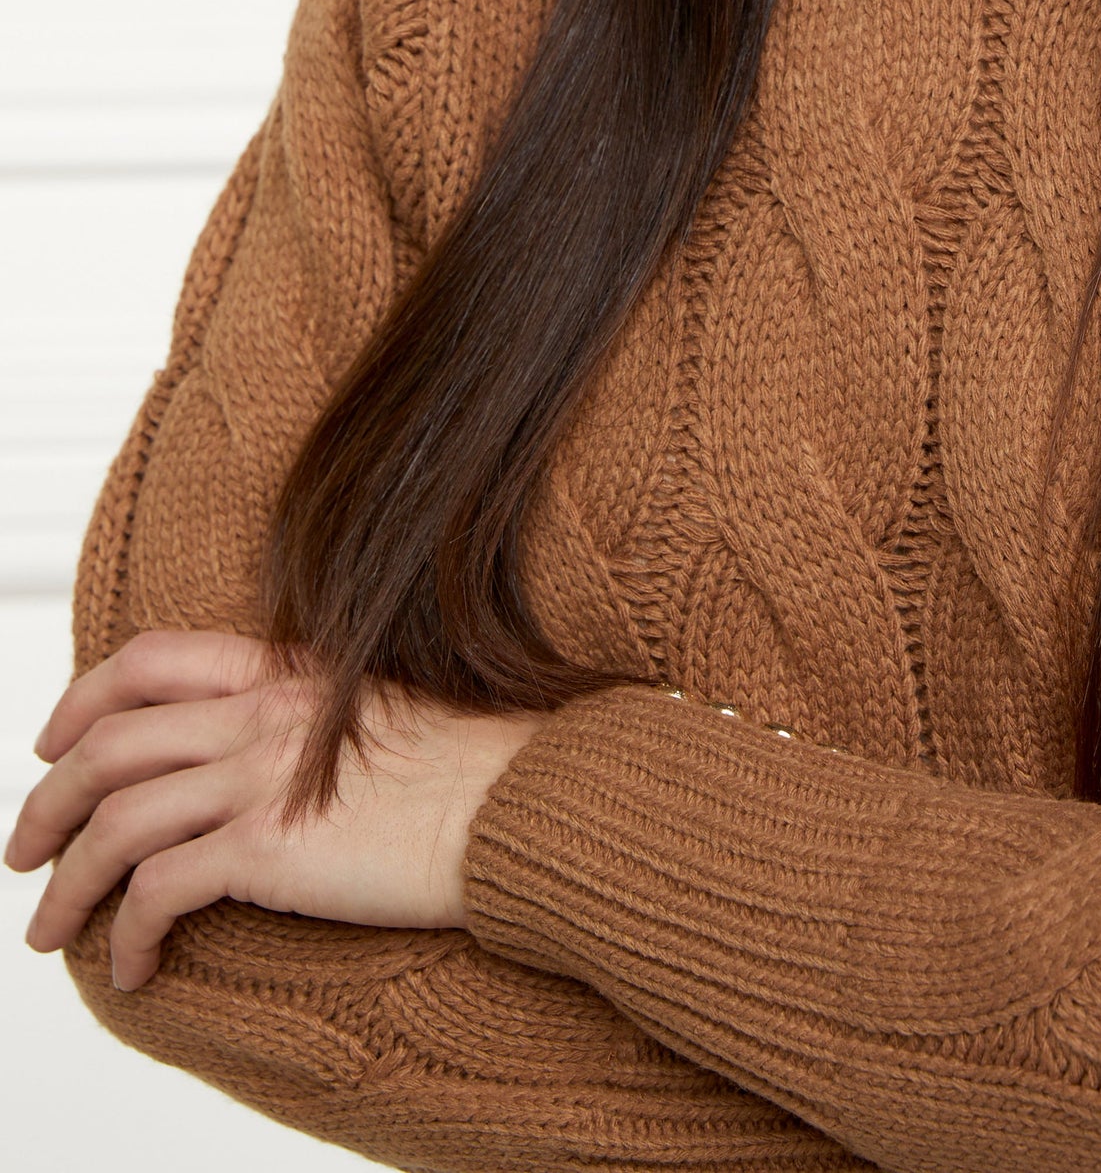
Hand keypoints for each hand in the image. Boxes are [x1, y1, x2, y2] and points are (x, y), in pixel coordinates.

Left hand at [5, 630, 541, 989]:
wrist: (526, 804)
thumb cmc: (479, 767)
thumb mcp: (382, 713)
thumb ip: (309, 721)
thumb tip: (261, 763)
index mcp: (287, 671)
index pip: (152, 659)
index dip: (85, 699)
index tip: (55, 741)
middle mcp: (261, 715)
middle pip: (109, 745)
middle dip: (47, 802)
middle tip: (25, 850)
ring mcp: (261, 779)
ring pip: (115, 822)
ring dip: (66, 883)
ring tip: (51, 928)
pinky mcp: (269, 850)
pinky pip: (159, 892)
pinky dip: (128, 934)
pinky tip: (137, 965)